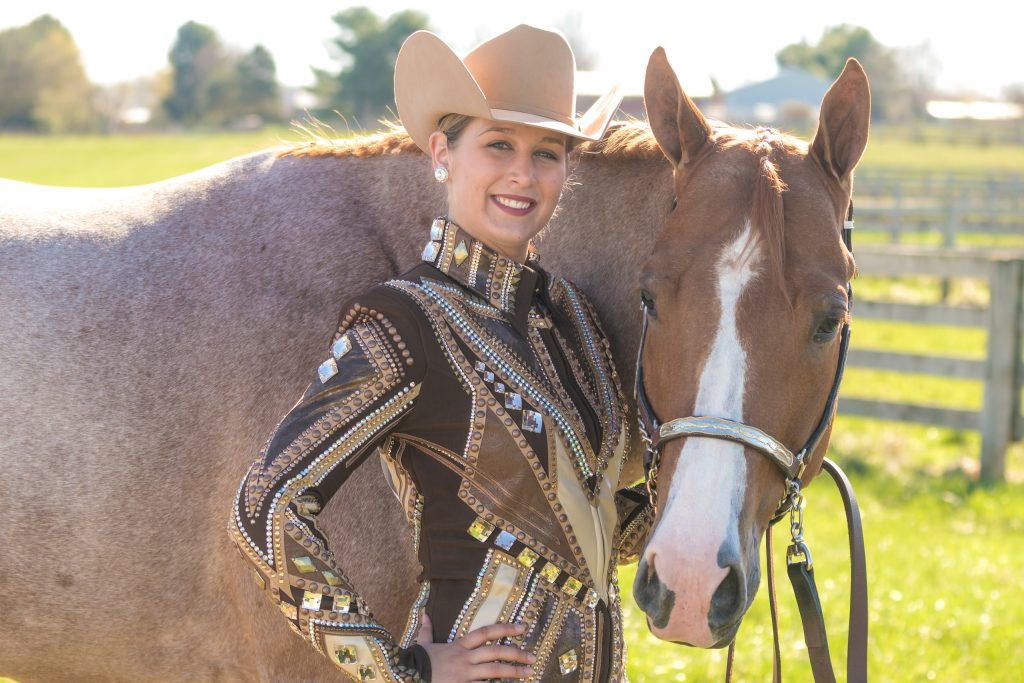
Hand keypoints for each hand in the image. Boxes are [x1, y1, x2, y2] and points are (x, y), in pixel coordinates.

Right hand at [415, 613, 536, 681]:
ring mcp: (465, 674)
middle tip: (533, 657)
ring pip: (494, 671)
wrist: (406, 676)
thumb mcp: (423, 644)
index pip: (486, 632)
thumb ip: (427, 629)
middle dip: (517, 654)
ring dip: (514, 672)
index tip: (523, 628)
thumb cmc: (417, 662)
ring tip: (529, 673)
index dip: (505, 629)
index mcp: (459, 645)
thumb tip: (424, 613)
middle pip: (496, 652)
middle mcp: (465, 658)